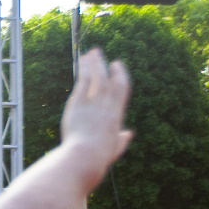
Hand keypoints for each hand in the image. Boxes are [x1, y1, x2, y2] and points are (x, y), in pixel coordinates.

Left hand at [58, 49, 133, 173]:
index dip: (121, 75)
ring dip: (95, 62)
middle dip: (106, 65)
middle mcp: (108, 105)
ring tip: (91, 52)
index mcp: (116, 115)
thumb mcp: (114, 148)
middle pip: (110, 79)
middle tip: (101, 54)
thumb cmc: (98, 157)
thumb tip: (128, 134)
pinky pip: (84, 81)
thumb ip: (121, 140)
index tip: (117, 66)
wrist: (85, 156)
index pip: (122, 89)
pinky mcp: (79, 103)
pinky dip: (85, 69)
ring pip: (98, 76)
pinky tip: (82, 61)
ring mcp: (94, 103)